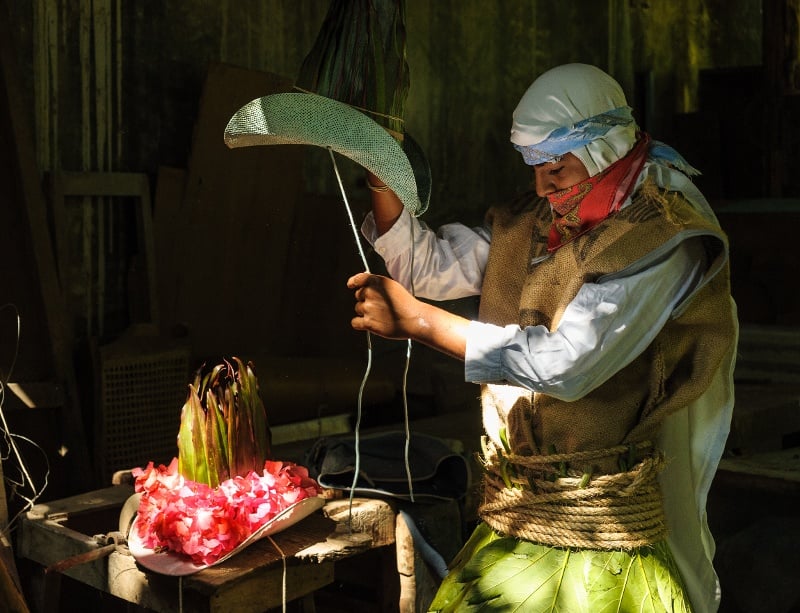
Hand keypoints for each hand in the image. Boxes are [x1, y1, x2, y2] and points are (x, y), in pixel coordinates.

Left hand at [347, 272, 469, 359]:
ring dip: (365, 312)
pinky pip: (355, 322)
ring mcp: (368, 308)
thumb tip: (365, 284)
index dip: (353, 282)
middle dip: (365, 299)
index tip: (351, 285)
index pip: (358, 279)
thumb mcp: (393, 287)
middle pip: (358, 295)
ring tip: (379, 315)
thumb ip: (378, 285)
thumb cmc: (406, 304)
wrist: (414, 319)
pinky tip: (369, 324)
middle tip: (378, 306)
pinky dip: (360, 323)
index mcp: (377, 282)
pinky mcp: (368, 322)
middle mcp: (371, 293)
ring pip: (358, 308)